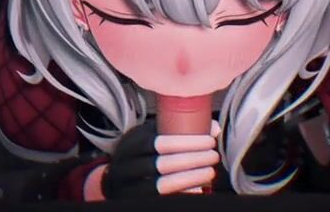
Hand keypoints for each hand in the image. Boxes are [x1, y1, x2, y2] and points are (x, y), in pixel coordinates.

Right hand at [85, 120, 220, 199]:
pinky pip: (161, 199)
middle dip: (192, 160)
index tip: (209, 140)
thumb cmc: (141, 155)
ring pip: (161, 186)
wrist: (115, 181)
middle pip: (160, 164)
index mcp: (130, 145)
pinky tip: (198, 190)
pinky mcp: (137, 201)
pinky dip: (182, 194)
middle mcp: (126, 167)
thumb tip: (213, 128)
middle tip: (213, 156)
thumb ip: (176, 131)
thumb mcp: (150, 138)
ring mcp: (129, 188)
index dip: (185, 142)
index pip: (157, 142)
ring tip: (210, 172)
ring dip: (190, 178)